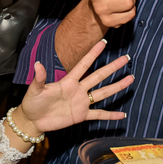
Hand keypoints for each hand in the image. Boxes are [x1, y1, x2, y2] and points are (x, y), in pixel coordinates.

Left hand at [17, 39, 132, 132]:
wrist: (33, 120)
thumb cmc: (32, 103)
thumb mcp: (35, 89)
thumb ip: (39, 78)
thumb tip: (38, 64)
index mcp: (68, 81)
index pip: (83, 64)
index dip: (93, 54)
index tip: (103, 42)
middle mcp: (78, 90)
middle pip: (99, 76)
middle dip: (112, 67)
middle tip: (125, 59)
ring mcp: (81, 102)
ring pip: (103, 93)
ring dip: (116, 87)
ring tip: (129, 79)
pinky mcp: (81, 115)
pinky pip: (99, 114)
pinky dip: (110, 115)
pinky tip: (122, 114)